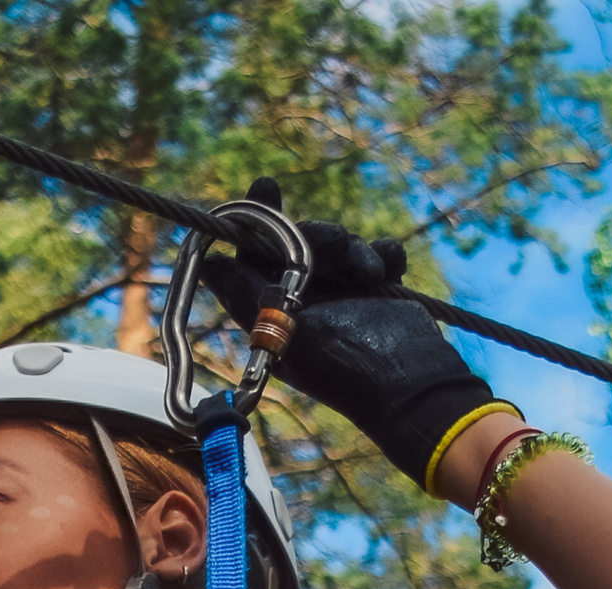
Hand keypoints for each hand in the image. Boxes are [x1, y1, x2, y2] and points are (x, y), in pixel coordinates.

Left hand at [203, 182, 501, 493]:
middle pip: (302, 239)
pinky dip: (384, 256)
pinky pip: (378, 251)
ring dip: (356, 251)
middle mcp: (307, 299)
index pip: (258, 253)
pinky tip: (388, 271)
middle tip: (336, 243)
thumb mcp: (284, 330)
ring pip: (342, 242)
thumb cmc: (340, 364)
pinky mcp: (379, 288)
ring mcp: (344, 293)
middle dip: (319, 235)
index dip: (259, 218)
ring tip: (369, 274)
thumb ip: (244, 295)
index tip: (265, 185)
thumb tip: (207, 266)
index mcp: (278, 308)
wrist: (405, 380)